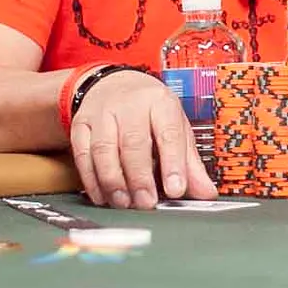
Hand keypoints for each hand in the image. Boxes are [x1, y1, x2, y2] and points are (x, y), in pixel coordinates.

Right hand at [69, 69, 215, 209]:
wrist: (112, 85)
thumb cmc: (149, 111)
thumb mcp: (175, 126)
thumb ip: (190, 162)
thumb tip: (206, 193)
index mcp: (160, 103)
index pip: (168, 133)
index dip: (173, 163)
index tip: (176, 190)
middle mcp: (129, 105)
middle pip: (133, 143)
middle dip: (140, 178)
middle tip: (147, 203)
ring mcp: (101, 114)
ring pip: (104, 150)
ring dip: (113, 181)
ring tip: (124, 203)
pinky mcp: (80, 125)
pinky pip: (82, 155)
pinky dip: (91, 180)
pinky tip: (103, 196)